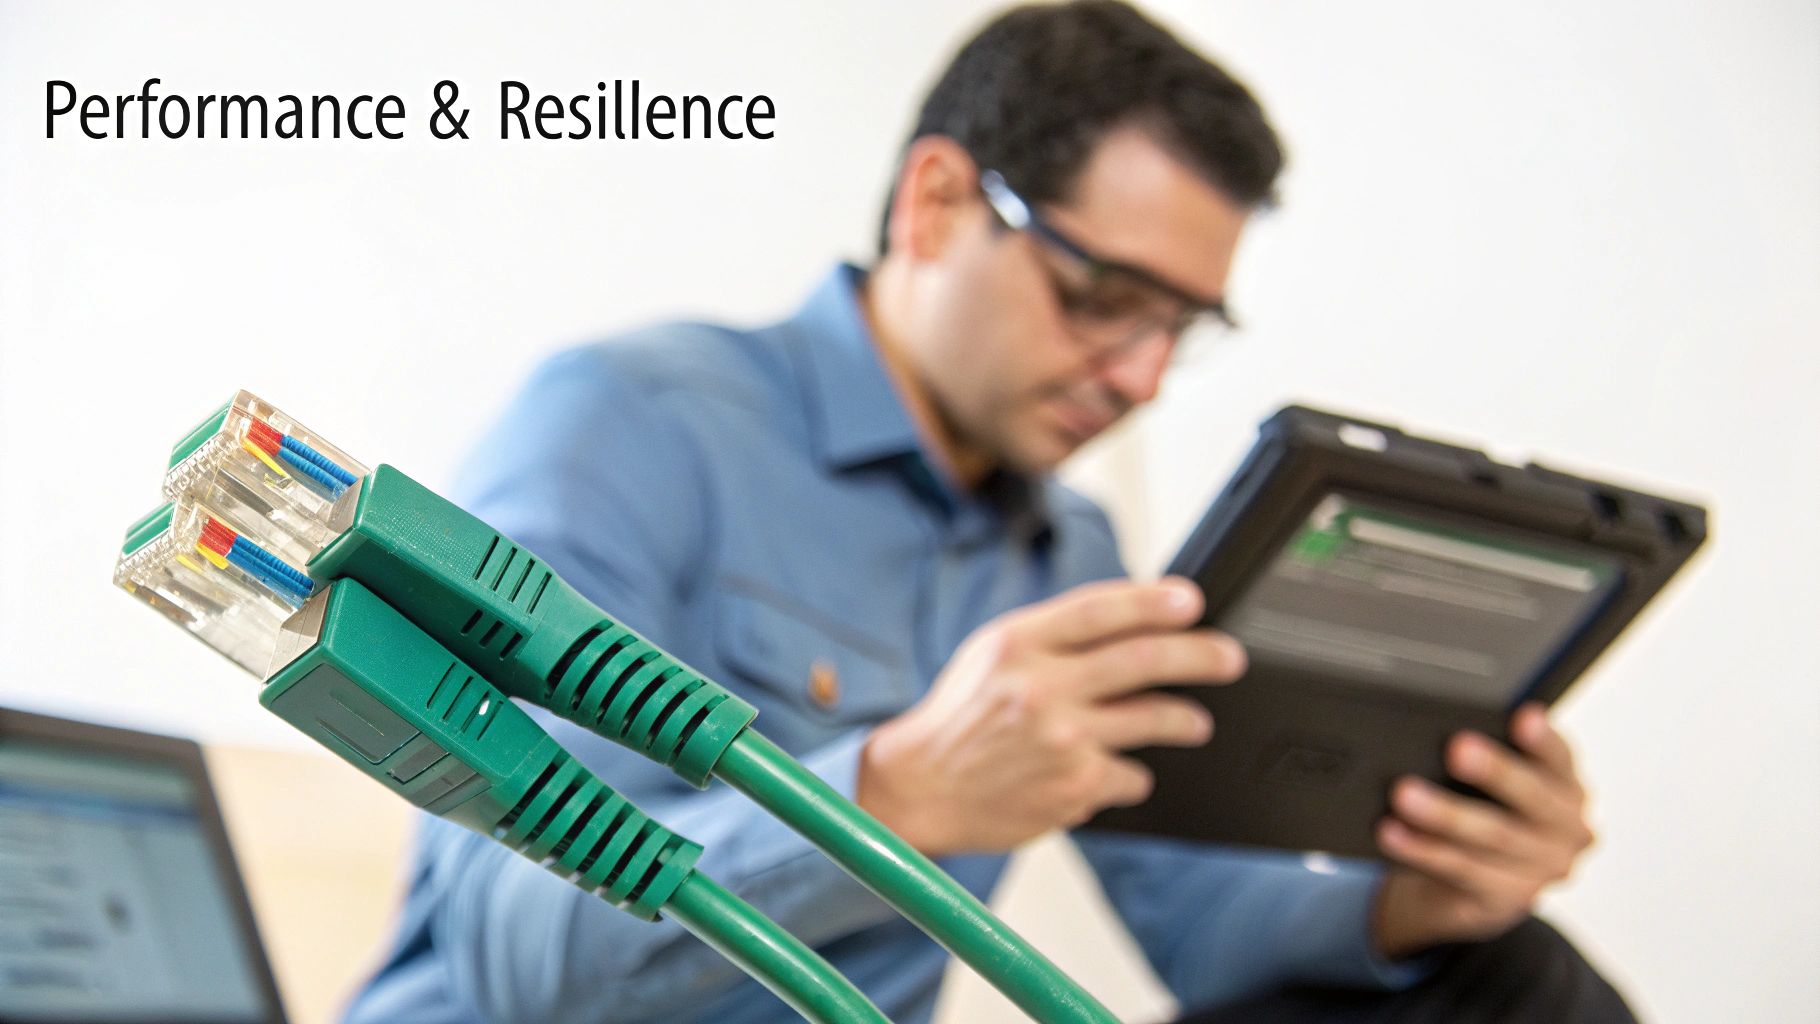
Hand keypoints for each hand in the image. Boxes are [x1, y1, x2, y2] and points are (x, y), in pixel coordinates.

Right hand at [857, 577, 1245, 856]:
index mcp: (1019, 644)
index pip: (1102, 609)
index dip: (1154, 600)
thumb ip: (1055, 634)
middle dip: (1201, 654)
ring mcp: (1061, 740)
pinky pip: (1129, 774)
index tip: (1192, 600)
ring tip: (1194, 722)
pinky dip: (1127, 773)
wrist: (920, 787)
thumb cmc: (961, 716)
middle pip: (1145, 659)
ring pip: (1153, 719)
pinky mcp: (1073, 787)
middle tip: (1229, 657)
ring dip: (1185, 719)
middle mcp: (1041, 688)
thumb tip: (1135, 615)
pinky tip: (1108, 771)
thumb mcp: (993, 653)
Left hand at [1371, 703, 1596, 958]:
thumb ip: (1485, 759)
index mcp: (1567, 789)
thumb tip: (1443, 729)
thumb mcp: (1492, 787)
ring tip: (1404, 793)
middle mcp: (1567, 831)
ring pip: (1493, 837)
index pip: (1559, 758)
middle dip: (1495, 771)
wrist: (1468, 890)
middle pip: (1532, 799)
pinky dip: (1423, 850)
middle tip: (1457, 748)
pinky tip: (1392, 833)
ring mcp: (1542, 871)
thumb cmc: (1480, 814)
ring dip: (1444, 814)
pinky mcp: (1507, 900)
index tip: (1525, 716)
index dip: (1543, 739)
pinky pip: (1462, 870)